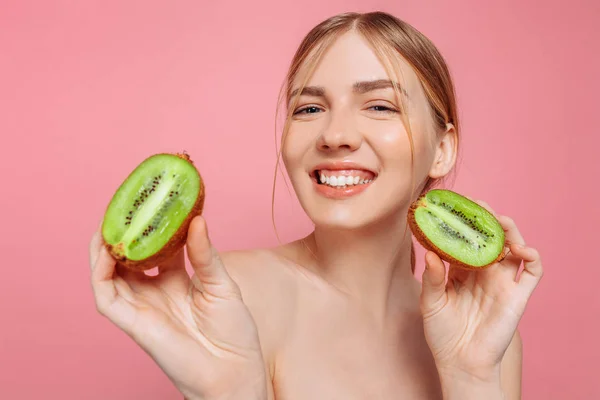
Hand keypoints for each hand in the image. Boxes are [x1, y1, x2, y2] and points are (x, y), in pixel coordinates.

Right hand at [89, 216, 268, 399]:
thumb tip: (198, 220)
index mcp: (176, 281)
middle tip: (125, 206)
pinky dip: (101, 273)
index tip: (153, 201)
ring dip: (105, 249)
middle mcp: (155, 292)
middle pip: (129, 258)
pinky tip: (107, 251)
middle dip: (124, 234)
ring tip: (109, 222)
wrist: (234, 372)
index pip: (156, 247)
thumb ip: (204, 254)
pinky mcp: (133, 324)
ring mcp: (142, 307)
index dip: (151, 225)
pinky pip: (107, 296)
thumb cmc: (233, 333)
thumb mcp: (221, 284)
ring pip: (110, 274)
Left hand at [419, 199, 542, 380]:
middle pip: (491, 239)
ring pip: (513, 248)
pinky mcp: (518, 296)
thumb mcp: (430, 302)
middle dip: (487, 221)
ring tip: (500, 221)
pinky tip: (520, 249)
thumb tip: (430, 253)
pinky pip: (532, 272)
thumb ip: (432, 278)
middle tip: (479, 206)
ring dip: (510, 231)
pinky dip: (531, 256)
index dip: (462, 224)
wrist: (461, 362)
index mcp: (461, 270)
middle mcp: (484, 272)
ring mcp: (503, 282)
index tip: (455, 207)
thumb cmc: (442, 332)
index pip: (465, 240)